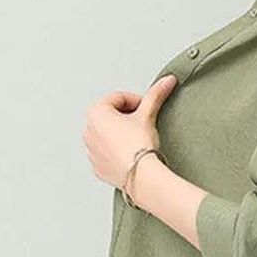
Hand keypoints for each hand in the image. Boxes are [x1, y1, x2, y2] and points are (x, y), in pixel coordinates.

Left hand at [82, 75, 179, 189]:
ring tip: (138, 141)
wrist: (142, 176)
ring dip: (122, 134)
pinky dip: (117, 151)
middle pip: (112, 115)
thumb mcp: (148, 115)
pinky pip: (107, 154)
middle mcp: (88, 131)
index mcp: (96, 113)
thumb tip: (167, 80)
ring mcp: (91, 151)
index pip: (119, 98)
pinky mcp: (97, 167)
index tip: (147, 109)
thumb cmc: (140, 146)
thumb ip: (156, 95)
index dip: (137, 101)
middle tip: (143, 124)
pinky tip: (132, 154)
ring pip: (108, 135)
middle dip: (128, 117)